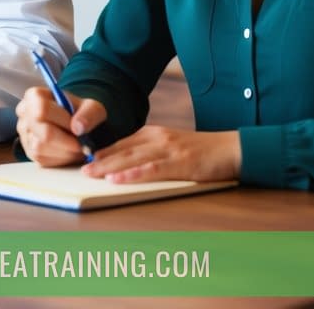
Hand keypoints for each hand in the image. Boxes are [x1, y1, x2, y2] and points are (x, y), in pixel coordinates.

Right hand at [15, 86, 105, 166]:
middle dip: (68, 142)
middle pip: (43, 134)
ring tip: (78, 147)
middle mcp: (25, 114)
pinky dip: (61, 159)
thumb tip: (78, 128)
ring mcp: (25, 134)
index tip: (79, 129)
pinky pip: (43, 160)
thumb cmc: (81, 113)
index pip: (43, 110)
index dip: (64, 122)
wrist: (77, 124)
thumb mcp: (92, 107)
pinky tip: (69, 151)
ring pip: (41, 149)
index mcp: (34, 96)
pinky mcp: (29, 152)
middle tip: (83, 143)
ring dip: (65, 152)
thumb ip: (89, 114)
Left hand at [83, 126, 240, 183]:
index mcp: (154, 134)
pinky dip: (134, 174)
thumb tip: (127, 164)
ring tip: (92, 174)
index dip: (104, 152)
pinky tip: (119, 179)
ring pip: (133, 158)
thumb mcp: (172, 146)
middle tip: (82, 170)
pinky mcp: (180, 162)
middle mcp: (158, 138)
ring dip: (110, 167)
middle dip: (101, 160)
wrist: (231, 148)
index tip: (86, 160)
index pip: (123, 143)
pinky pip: (152, 169)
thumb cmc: (202, 152)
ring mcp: (169, 149)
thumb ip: (152, 152)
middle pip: (123, 150)